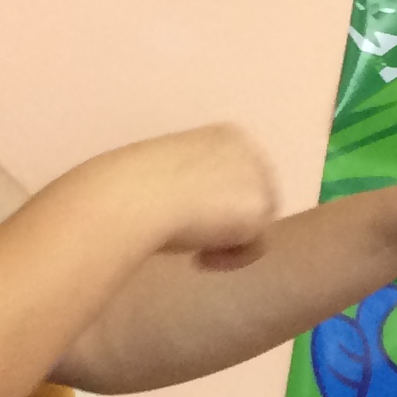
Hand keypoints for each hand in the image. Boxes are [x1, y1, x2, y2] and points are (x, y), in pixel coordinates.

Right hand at [125, 123, 277, 268]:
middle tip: (198, 241)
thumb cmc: (137, 183)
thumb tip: (200, 212)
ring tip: (195, 251)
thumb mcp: (172, 176)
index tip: (195, 218)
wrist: (136, 195)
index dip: (221, 202)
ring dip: (228, 240)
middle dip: (230, 222)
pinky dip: (231, 258)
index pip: (241, 175)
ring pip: (258, 223)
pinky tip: (199, 259)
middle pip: (255, 198)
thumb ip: (196, 186)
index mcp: (227, 136)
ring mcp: (260, 180)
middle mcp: (251, 151)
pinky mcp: (260, 210)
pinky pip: (257, 245)